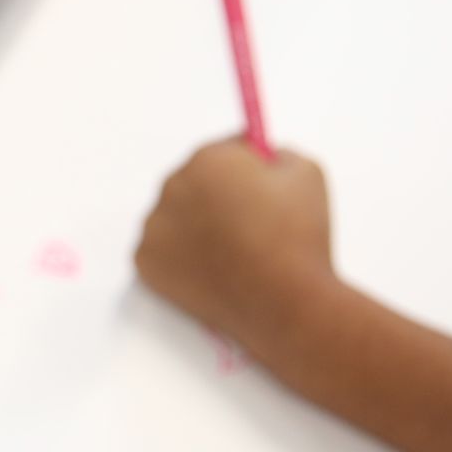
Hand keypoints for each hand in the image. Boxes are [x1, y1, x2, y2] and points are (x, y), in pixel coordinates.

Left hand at [135, 137, 335, 351]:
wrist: (282, 301)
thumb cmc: (298, 235)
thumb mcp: (307, 172)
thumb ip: (279, 153)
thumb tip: (264, 156)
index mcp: (207, 160)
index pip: (223, 150)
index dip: (245, 165)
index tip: (258, 182)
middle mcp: (171, 188)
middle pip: (195, 182)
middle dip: (218, 195)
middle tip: (248, 222)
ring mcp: (153, 228)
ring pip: (176, 217)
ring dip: (196, 225)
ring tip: (233, 250)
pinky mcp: (145, 264)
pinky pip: (163, 251)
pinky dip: (182, 256)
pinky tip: (212, 267)